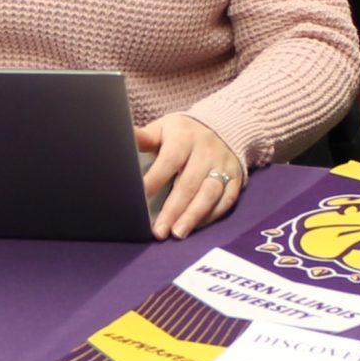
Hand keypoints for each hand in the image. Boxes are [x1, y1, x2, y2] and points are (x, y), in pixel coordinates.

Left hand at [136, 114, 243, 239]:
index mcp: (184, 138)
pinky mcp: (236, 177)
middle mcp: (206, 151)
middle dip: (173, 209)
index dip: (155, 179)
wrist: (222, 126)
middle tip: (159, 231)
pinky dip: (212, 215)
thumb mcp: (162, 129)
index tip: (140, 198)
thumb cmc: (181, 134)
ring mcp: (223, 165)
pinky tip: (196, 227)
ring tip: (178, 234)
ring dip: (194, 215)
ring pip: (210, 193)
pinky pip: (227, 199)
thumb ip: (143, 138)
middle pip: (189, 183)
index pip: (169, 160)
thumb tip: (123, 136)